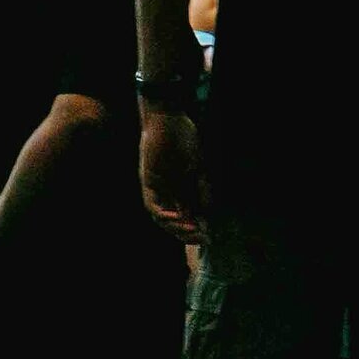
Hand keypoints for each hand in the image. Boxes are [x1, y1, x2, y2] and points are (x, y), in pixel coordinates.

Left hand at [139, 109, 205, 240]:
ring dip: (176, 227)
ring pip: (162, 218)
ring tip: (191, 231)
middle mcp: (168, 192)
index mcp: (181, 189)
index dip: (198, 228)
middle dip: (188, 232)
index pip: (188, 216)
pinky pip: (152, 205)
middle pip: (175, 221)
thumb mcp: (199, 168)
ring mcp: (157, 188)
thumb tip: (208, 213)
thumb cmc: (185, 139)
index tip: (210, 237)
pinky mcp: (148, 182)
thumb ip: (202, 189)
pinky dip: (164, 214)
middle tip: (202, 239)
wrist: (168, 120)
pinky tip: (177, 218)